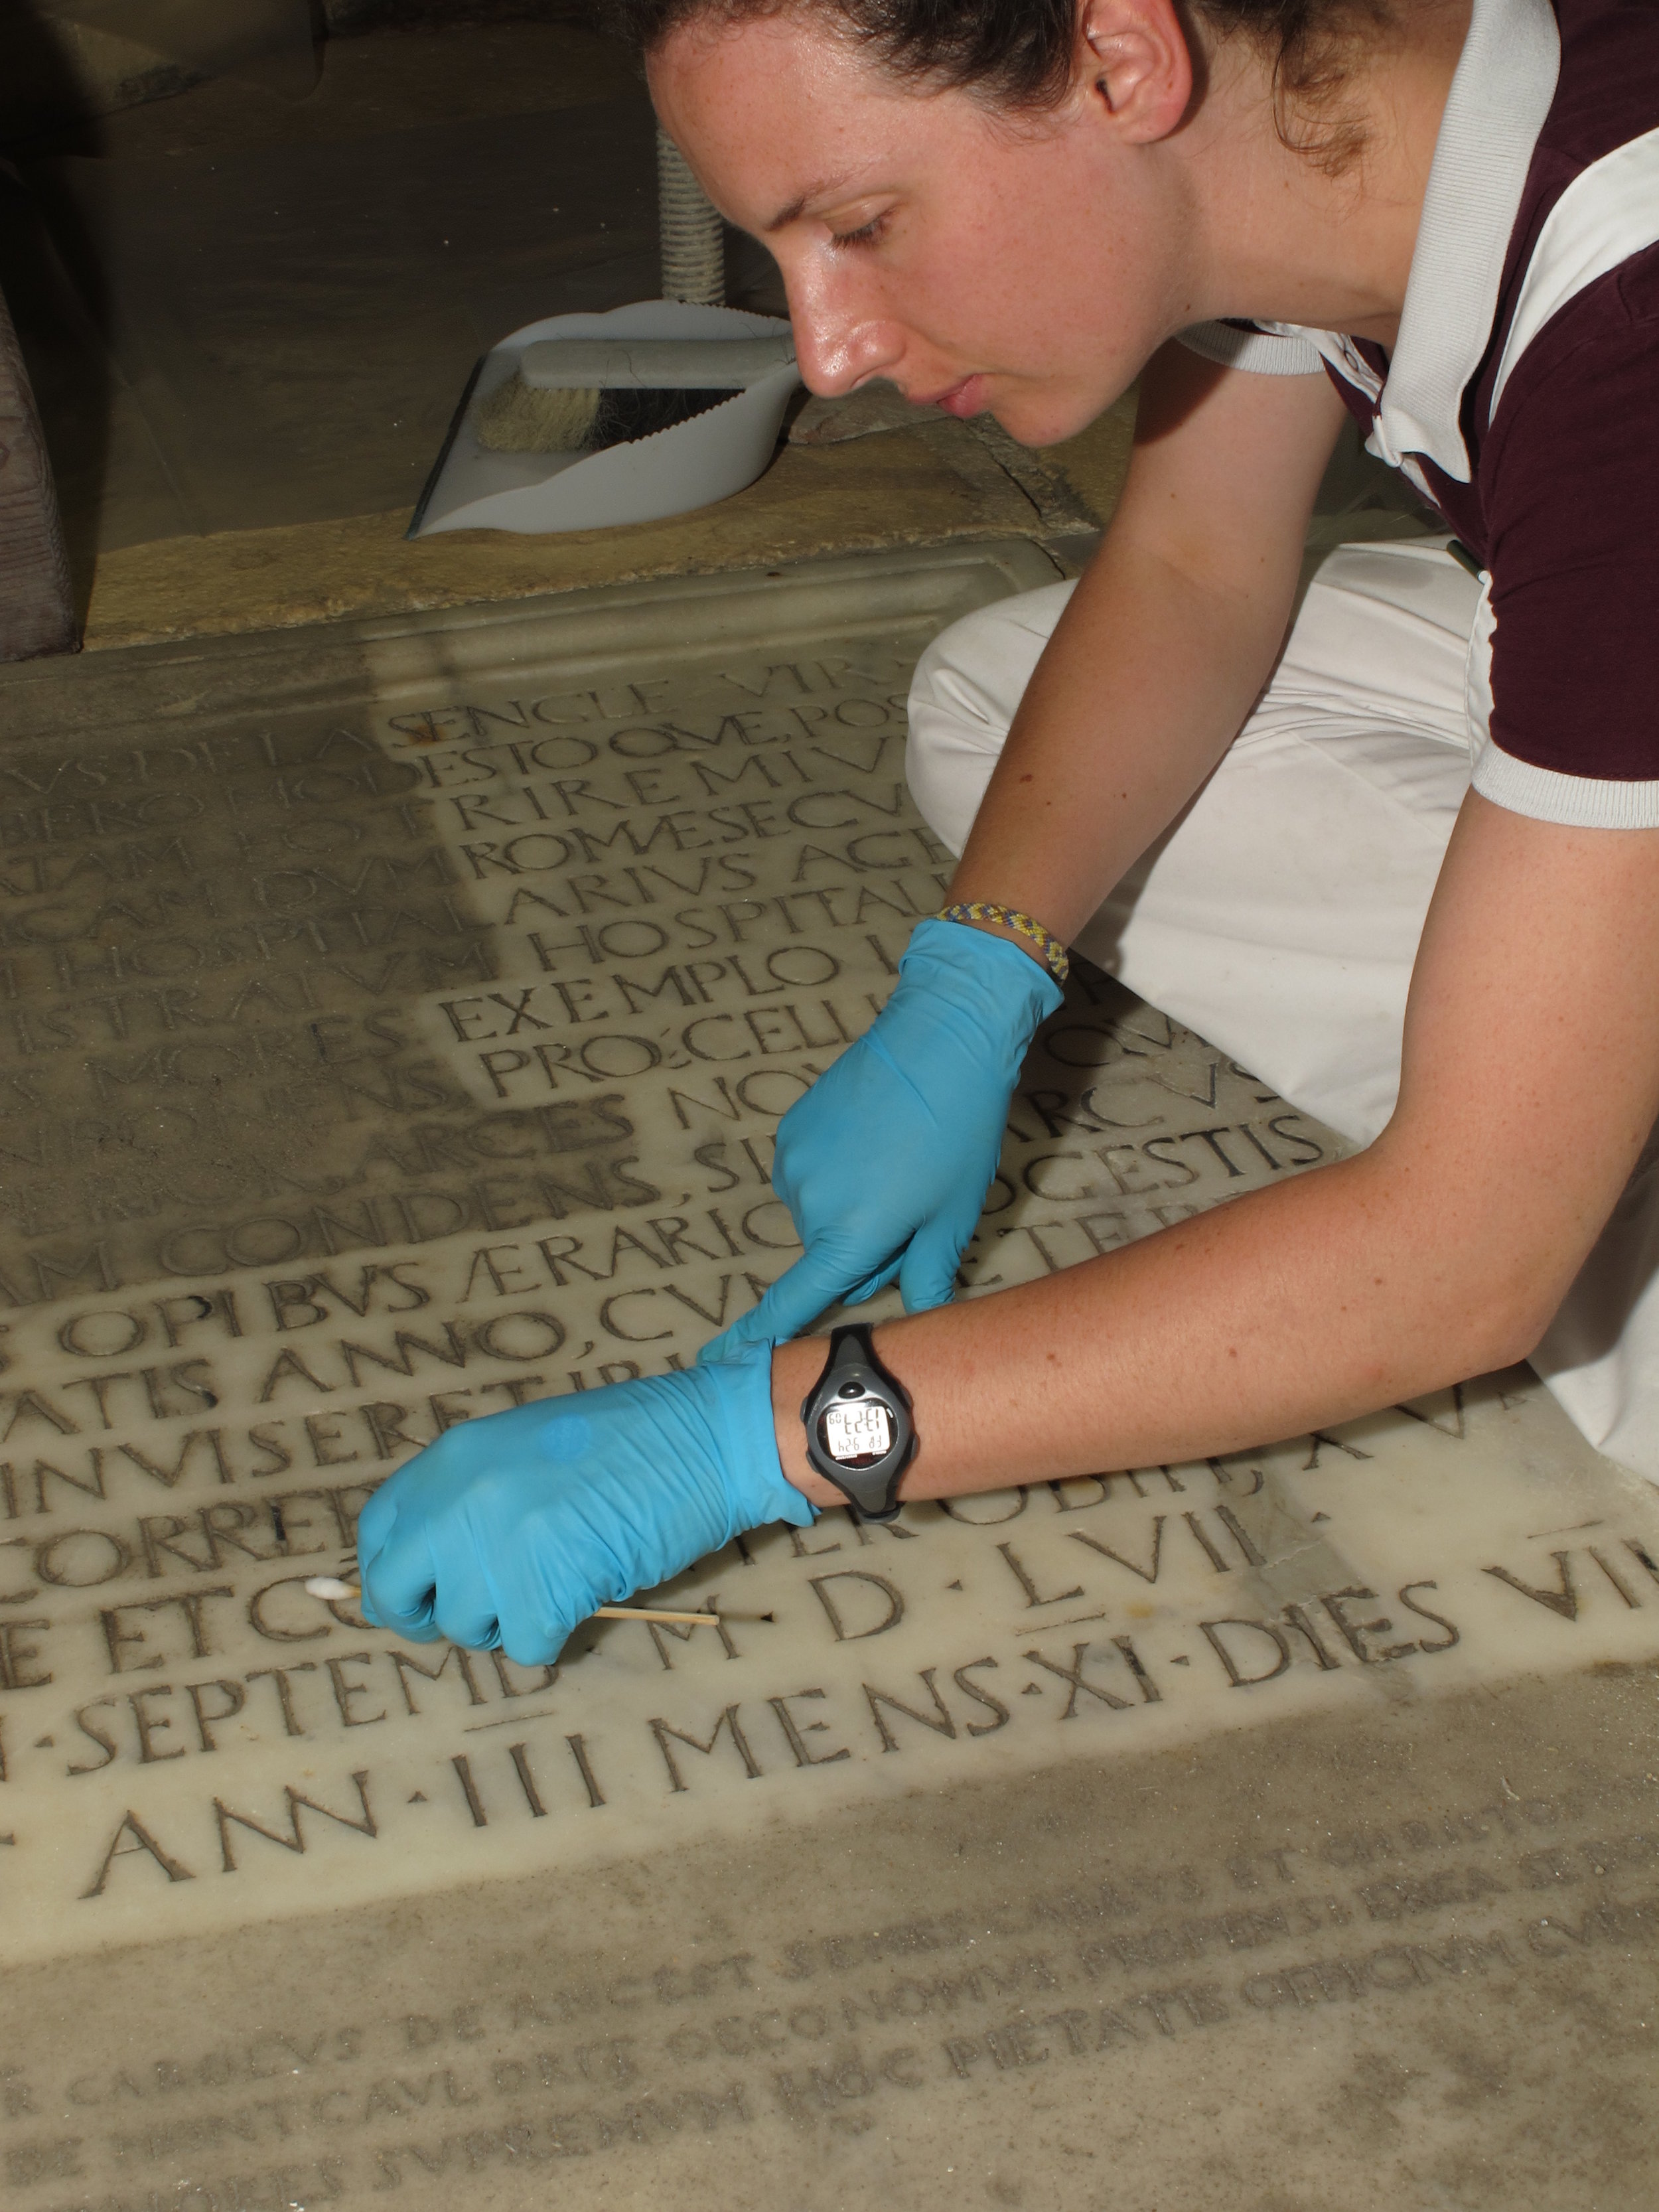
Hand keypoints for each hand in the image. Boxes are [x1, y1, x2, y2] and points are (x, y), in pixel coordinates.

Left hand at [355, 1343, 811, 1662]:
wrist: (705, 1438)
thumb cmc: (631, 1440)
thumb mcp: (526, 1447)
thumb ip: (472, 1494)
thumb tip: (436, 1561)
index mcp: (452, 1458)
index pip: (377, 1531)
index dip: (393, 1571)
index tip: (422, 1589)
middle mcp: (458, 1501)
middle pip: (394, 1591)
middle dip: (428, 1616)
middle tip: (479, 1613)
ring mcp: (497, 1547)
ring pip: (465, 1627)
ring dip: (507, 1621)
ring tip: (558, 1582)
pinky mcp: (544, 1592)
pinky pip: (525, 1648)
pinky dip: (554, 1637)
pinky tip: (586, 1596)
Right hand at [702, 918, 1060, 1356]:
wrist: (939, 1040)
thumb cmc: (959, 1133)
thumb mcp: (953, 1214)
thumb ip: (929, 1275)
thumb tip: (924, 1321)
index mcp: (848, 1235)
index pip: (792, 1301)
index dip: (755, 1336)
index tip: (715, 1360)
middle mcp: (808, 1202)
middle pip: (827, 1257)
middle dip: (864, 1248)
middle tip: (912, 1203)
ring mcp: (794, 1161)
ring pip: (819, 1215)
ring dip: (850, 1207)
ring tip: (898, 1161)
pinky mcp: (791, 1129)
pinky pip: (810, 1175)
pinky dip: (837, 1172)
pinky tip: (873, 1138)